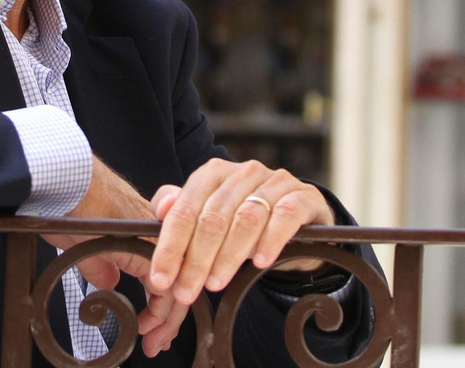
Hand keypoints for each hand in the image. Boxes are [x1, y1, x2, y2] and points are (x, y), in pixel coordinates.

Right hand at [43, 157, 187, 357]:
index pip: (169, 270)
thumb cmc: (68, 207)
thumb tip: (109, 283)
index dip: (165, 303)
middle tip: (157, 341)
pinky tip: (145, 325)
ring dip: (166, 320)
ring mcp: (156, 240)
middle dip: (170, 318)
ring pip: (177, 286)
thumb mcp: (86, 244)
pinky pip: (165, 287)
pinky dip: (159, 312)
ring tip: (152, 340)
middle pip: (179, 280)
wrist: (64, 187)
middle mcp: (155, 234)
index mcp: (144, 230)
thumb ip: (103, 265)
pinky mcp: (149, 249)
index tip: (154, 327)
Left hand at [147, 159, 335, 306]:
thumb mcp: (210, 217)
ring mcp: (276, 181)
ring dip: (228, 255)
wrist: (299, 223)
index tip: (160, 279)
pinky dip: (270, 240)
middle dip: (196, 259)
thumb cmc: (244, 222)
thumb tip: (161, 209)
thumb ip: (182, 211)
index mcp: (214, 173)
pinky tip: (259, 262)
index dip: (170, 246)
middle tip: (185, 291)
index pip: (185, 209)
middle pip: (213, 217)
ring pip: (246, 218)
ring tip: (215, 284)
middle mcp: (244, 172)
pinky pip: (285, 216)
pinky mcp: (303, 197)